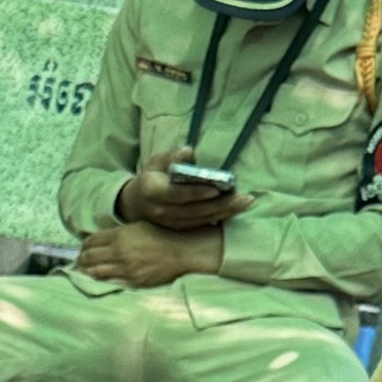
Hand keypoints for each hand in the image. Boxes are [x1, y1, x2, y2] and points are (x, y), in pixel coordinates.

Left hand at [75, 219, 218, 288]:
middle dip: (81, 260)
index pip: (90, 241)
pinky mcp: (133, 282)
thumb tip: (101, 240)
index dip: (84, 245)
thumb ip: (118, 233)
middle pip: (88, 258)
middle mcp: (119, 252)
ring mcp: (125, 269)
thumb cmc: (162, 235)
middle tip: (79, 262)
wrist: (182, 251)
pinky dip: (102, 280)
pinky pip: (110, 282)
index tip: (82, 248)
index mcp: (119, 235)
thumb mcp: (138, 226)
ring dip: (87, 272)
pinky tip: (99, 279)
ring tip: (84, 271)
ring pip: (95, 272)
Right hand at [116, 148, 254, 231]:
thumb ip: (172, 156)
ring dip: (224, 212)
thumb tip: (189, 152)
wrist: (137, 203)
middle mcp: (161, 211)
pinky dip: (218, 218)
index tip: (216, 189)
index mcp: (153, 191)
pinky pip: (200, 225)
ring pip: (199, 220)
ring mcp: (169, 223)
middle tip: (243, 198)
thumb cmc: (152, 176)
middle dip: (220, 204)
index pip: (177, 194)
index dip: (196, 193)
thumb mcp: (157, 161)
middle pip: (194, 210)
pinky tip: (233, 211)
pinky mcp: (177, 229)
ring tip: (244, 203)